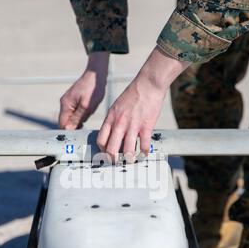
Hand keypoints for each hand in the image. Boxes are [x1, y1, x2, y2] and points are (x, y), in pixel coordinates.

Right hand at [59, 52, 108, 128]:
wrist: (96, 75)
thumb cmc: (93, 89)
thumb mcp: (86, 106)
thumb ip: (76, 118)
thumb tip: (68, 129)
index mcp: (65, 105)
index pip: (62, 124)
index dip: (70, 130)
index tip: (80, 130)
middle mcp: (64, 103)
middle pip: (67, 122)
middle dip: (76, 124)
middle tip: (87, 119)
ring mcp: (69, 101)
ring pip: (72, 118)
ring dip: (81, 118)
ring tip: (89, 111)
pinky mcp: (74, 100)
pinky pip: (76, 112)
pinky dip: (83, 113)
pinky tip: (89, 109)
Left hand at [97, 47, 188, 161]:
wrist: (148, 84)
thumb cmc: (133, 94)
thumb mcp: (117, 106)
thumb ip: (114, 119)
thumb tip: (112, 132)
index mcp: (110, 118)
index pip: (101, 140)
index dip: (103, 151)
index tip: (107, 154)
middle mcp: (119, 123)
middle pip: (111, 149)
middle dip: (113, 160)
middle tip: (116, 163)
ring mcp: (132, 126)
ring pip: (127, 151)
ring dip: (129, 159)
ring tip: (131, 161)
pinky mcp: (146, 126)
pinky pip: (143, 146)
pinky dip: (144, 153)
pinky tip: (144, 154)